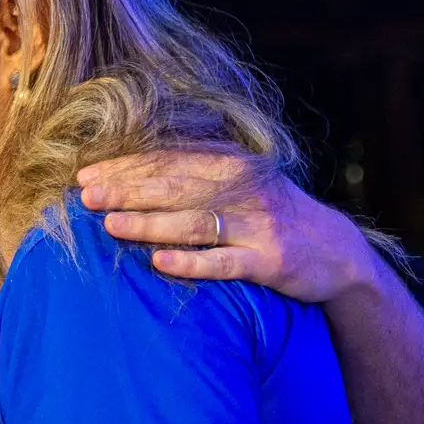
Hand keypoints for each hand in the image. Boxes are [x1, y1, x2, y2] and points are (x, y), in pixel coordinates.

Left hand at [78, 152, 373, 303]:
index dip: (125, 167)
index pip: (168, 161)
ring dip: (149, 223)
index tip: (86, 176)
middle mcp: (244, 188)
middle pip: (176, 187)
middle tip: (85, 197)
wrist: (338, 251)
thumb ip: (194, 172)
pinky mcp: (270, 260)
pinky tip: (159, 262)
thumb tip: (129, 170)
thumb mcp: (239, 181)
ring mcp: (258, 225)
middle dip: (127, 190)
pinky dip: (191, 262)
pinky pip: (224, 261)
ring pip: (195, 222)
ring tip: (110, 226)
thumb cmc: (269, 213)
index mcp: (231, 163)